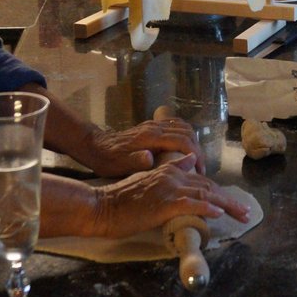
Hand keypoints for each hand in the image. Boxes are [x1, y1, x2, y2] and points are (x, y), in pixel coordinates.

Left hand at [81, 115, 205, 176]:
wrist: (94, 145)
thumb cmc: (107, 159)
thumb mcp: (118, 165)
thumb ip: (135, 161)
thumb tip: (150, 158)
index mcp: (150, 138)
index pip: (183, 142)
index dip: (196, 156)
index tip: (200, 172)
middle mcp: (154, 128)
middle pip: (187, 133)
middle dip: (199, 150)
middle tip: (201, 169)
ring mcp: (153, 125)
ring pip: (183, 127)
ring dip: (193, 142)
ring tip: (195, 161)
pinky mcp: (151, 126)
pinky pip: (175, 125)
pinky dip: (185, 135)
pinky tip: (185, 149)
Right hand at [87, 153, 248, 238]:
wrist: (101, 206)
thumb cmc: (122, 198)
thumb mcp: (148, 177)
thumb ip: (170, 168)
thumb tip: (190, 159)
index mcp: (169, 170)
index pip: (202, 180)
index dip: (220, 192)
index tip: (234, 205)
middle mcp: (172, 176)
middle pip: (209, 187)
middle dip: (230, 201)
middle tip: (246, 213)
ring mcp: (169, 189)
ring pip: (205, 195)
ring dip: (227, 206)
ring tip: (242, 215)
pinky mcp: (164, 203)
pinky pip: (191, 205)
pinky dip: (207, 209)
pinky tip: (218, 214)